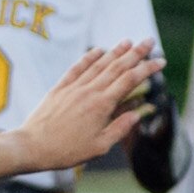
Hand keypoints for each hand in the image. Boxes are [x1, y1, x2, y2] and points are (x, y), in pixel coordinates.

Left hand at [8, 39, 164, 173]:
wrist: (32, 147)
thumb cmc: (67, 151)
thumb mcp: (99, 147)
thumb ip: (119, 128)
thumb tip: (137, 113)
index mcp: (102, 105)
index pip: (130, 80)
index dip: (147, 69)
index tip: (160, 61)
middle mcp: (90, 91)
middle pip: (117, 67)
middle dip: (136, 53)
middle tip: (150, 41)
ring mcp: (74, 87)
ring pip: (99, 64)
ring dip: (116, 51)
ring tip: (128, 41)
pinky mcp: (60, 88)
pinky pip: (77, 68)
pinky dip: (89, 57)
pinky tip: (98, 49)